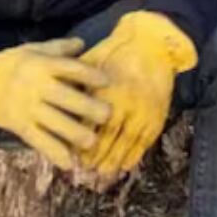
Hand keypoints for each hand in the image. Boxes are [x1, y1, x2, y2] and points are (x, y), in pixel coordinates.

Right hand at [0, 37, 111, 170]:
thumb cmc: (9, 64)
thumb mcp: (32, 50)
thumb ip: (58, 48)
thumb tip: (82, 43)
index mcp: (42, 65)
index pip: (71, 69)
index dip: (91, 75)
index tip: (108, 82)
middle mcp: (37, 86)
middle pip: (67, 98)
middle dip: (89, 108)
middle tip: (107, 115)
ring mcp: (28, 108)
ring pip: (56, 123)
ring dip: (76, 134)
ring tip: (92, 142)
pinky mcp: (20, 126)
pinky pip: (39, 141)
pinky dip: (54, 153)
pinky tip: (69, 163)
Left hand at [79, 11, 196, 176]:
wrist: (152, 44)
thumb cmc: (116, 51)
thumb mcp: (91, 63)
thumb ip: (77, 83)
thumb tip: (59, 101)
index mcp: (107, 91)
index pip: (90, 122)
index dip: (80, 139)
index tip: (70, 152)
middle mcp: (125, 103)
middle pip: (108, 137)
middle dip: (96, 155)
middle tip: (85, 169)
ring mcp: (143, 111)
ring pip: (127, 142)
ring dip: (114, 160)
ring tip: (103, 172)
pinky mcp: (157, 114)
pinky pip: (145, 140)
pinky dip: (135, 155)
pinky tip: (125, 165)